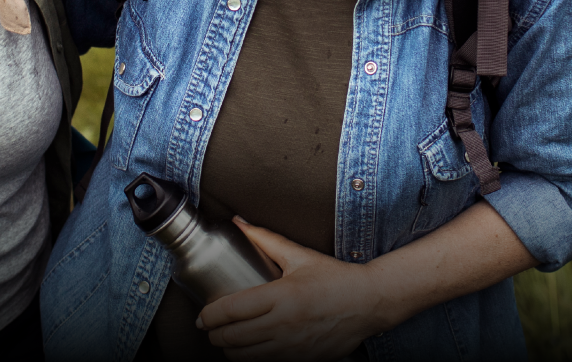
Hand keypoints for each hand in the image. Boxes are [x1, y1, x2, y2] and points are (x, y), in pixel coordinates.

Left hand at [196, 217, 397, 360]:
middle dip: (214, 334)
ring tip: (227, 339)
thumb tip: (239, 222)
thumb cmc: (335, 279)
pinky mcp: (301, 360)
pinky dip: (251, 358)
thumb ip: (266, 239)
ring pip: (245, 357)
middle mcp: (283, 324)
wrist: (369, 303)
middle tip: (210, 328)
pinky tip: (250, 348)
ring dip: (229, 349)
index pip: (230, 310)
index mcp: (281, 296)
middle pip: (232, 337)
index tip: (202, 316)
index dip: (208, 316)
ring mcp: (292, 346)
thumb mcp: (300, 256)